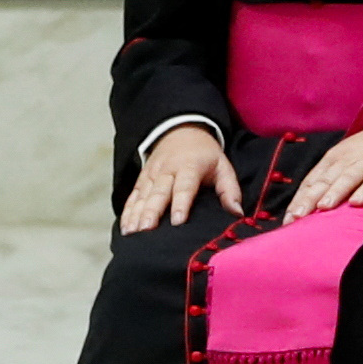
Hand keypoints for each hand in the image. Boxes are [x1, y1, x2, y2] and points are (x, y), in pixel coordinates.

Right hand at [122, 126, 242, 233]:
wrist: (181, 131)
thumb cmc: (206, 155)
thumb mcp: (223, 167)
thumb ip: (230, 190)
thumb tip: (237, 213)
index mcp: (190, 166)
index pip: (185, 186)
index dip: (181, 203)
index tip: (178, 221)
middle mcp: (167, 170)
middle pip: (158, 192)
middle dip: (152, 212)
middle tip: (147, 229)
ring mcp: (151, 174)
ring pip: (143, 195)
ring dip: (136, 214)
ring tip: (133, 232)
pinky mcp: (142, 178)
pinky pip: (133, 196)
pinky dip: (128, 211)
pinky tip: (125, 227)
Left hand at [283, 122, 362, 219]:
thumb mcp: (349, 155)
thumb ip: (333, 175)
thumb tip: (313, 200)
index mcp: (335, 157)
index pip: (312, 179)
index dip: (300, 198)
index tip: (288, 218)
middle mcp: (348, 159)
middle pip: (325, 180)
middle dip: (310, 199)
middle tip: (297, 217)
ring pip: (347, 178)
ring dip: (334, 193)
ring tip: (323, 208)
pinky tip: (357, 203)